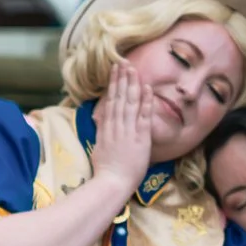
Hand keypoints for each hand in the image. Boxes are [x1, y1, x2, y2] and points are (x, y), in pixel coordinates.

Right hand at [93, 59, 155, 194]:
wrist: (111, 183)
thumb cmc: (105, 171)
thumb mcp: (98, 148)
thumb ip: (101, 133)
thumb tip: (100, 122)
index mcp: (106, 129)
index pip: (110, 102)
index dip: (113, 85)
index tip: (115, 71)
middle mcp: (116, 127)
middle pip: (118, 98)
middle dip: (121, 79)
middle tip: (123, 62)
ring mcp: (127, 131)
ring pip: (129, 103)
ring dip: (131, 85)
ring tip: (132, 68)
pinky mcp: (139, 138)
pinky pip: (143, 116)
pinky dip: (145, 102)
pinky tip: (147, 88)